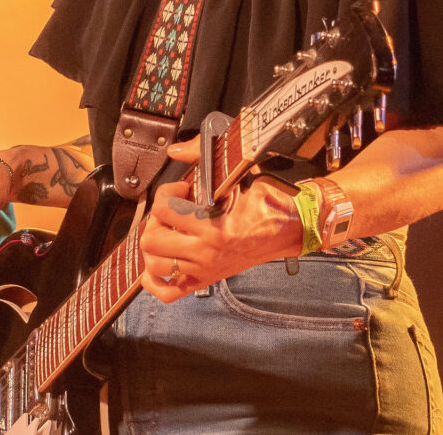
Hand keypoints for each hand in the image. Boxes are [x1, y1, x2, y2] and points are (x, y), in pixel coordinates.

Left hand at [137, 139, 302, 302]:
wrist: (291, 228)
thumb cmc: (269, 204)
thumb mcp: (239, 176)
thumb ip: (203, 158)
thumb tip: (177, 149)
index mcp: (213, 227)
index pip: (164, 210)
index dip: (166, 192)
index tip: (179, 188)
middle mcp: (205, 253)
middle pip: (151, 240)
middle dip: (155, 220)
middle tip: (170, 210)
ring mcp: (204, 269)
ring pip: (154, 266)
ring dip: (153, 246)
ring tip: (167, 231)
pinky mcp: (206, 279)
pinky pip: (168, 292)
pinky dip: (155, 281)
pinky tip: (158, 263)